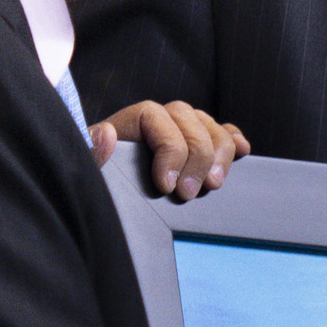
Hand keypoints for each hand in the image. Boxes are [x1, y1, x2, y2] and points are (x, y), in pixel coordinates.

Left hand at [90, 99, 249, 200]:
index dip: (168, 147)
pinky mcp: (193, 149)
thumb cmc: (90, 191)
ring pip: (207, 124)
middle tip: (189, 194)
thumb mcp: (83, 177)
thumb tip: (105, 134)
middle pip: (187, 118)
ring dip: (218, 152)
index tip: (166, 184)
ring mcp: (176, 133)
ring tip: (213, 184)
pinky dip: (232, 140)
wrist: (96, 210)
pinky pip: (219, 132)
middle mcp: (153, 123)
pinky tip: (242, 151)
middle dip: (195, 156)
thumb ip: (91, 156)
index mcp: (124, 125)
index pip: (153, 115)